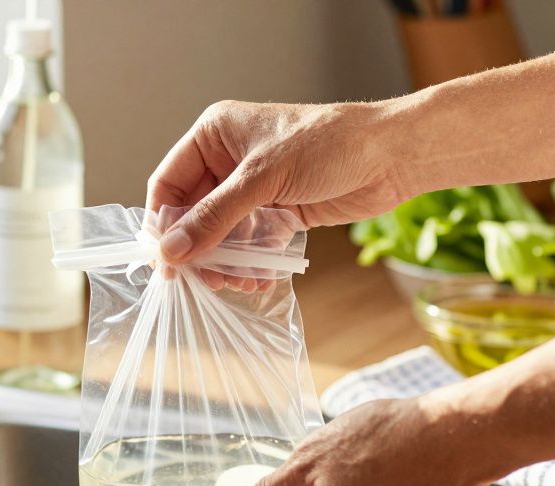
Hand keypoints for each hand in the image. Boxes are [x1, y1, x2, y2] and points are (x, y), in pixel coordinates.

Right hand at [146, 100, 409, 266]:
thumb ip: (214, 218)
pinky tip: (259, 277)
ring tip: (237, 281)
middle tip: (204, 280)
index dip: (164, 223)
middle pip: (193, 214)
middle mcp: (228, 160)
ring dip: (225, 262)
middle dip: (198, 249)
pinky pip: (249, 243)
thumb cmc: (327, 146)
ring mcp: (253, 188)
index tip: (167, 262)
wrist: (390, 155)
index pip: (168, 184)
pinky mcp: (276, 211)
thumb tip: (171, 252)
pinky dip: (250, 262)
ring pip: (221, 234)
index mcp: (214, 135)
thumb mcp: (261, 180)